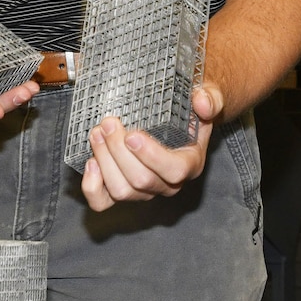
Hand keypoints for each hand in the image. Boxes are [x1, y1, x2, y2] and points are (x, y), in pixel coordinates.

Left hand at [80, 84, 222, 211]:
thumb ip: (210, 99)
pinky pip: (104, 202)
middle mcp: (168, 183)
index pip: (174, 171)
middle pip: (142, 181)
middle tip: (108, 123)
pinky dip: (92, 187)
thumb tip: (201, 102)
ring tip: (97, 133)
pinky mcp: (122, 189)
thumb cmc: (190, 108)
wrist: (177, 115)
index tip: (132, 135)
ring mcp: (144, 190)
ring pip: (122, 191)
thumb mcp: (208, 98)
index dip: (151, 156)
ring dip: (105, 161)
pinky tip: (91, 162)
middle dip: (119, 152)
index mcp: (190, 163)